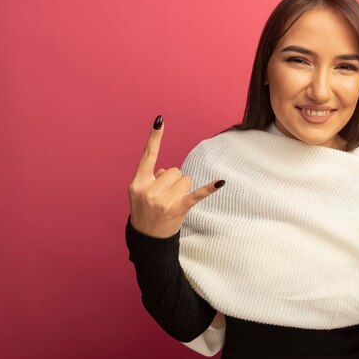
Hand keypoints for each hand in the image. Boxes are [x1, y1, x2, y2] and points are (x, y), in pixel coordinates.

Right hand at [128, 115, 224, 238]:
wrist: (147, 239)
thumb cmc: (145, 212)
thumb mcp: (139, 193)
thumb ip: (151, 178)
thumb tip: (166, 172)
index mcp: (138, 182)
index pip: (148, 155)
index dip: (154, 137)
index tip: (160, 120)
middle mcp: (149, 190)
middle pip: (174, 170)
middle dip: (174, 181)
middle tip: (166, 197)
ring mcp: (163, 201)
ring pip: (185, 180)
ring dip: (183, 189)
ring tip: (172, 203)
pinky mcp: (178, 209)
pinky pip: (196, 195)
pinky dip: (209, 189)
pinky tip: (220, 182)